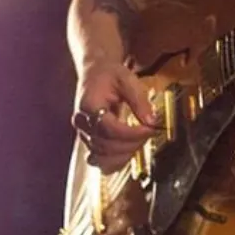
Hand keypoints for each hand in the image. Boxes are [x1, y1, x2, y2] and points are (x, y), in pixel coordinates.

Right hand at [72, 58, 161, 172]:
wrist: (95, 73)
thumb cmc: (110, 74)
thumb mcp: (127, 79)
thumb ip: (139, 100)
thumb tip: (151, 120)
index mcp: (89, 105)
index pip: (109, 128)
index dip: (131, 134)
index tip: (150, 129)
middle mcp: (82, 123)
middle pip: (105, 145)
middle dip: (131, 144)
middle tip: (149, 133)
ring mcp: (83, 133)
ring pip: (101, 157)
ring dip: (124, 155)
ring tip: (140, 141)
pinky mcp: (88, 140)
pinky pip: (98, 160)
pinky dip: (114, 161)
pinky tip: (128, 154)